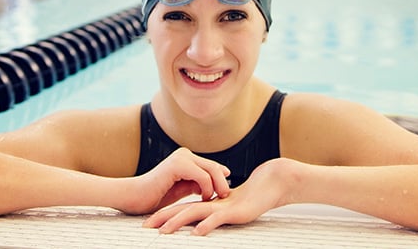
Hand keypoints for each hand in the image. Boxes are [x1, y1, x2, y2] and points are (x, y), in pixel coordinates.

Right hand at [120, 148, 230, 214]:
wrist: (134, 197)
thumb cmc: (155, 196)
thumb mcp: (182, 189)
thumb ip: (197, 184)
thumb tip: (217, 184)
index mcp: (185, 158)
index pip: (210, 165)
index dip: (221, 177)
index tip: (226, 190)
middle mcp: (184, 154)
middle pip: (213, 166)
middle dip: (222, 181)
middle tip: (226, 195)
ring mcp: (181, 157)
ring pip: (210, 169)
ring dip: (217, 185)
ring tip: (216, 198)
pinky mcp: (178, 165)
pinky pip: (202, 176)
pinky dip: (207, 188)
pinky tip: (204, 198)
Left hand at [143, 158, 293, 235]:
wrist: (272, 183)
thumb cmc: (255, 196)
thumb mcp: (232, 209)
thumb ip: (219, 213)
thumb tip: (206, 223)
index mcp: (209, 203)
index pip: (182, 208)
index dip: (165, 214)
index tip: (150, 223)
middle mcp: (211, 204)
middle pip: (181, 210)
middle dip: (162, 218)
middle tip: (145, 226)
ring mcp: (221, 207)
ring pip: (193, 213)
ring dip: (176, 222)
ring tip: (162, 232)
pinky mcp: (232, 211)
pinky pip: (216, 219)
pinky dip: (205, 226)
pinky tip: (195, 234)